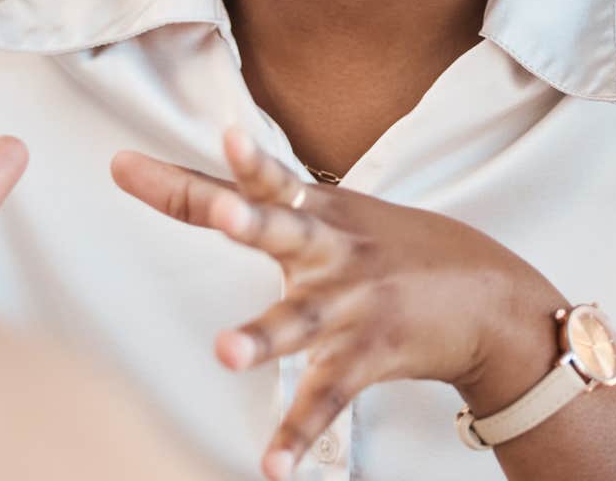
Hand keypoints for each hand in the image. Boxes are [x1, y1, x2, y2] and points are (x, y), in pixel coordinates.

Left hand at [112, 128, 564, 480]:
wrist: (492, 297)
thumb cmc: (398, 249)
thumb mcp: (338, 213)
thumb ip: (268, 204)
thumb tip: (199, 190)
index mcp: (315, 209)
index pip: (243, 185)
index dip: (180, 176)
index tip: (122, 164)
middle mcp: (329, 250)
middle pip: (280, 229)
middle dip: (249, 221)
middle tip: (224, 214)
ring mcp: (351, 303)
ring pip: (297, 320)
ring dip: (262, 337)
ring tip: (226, 353)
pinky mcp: (370, 354)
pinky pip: (326, 399)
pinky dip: (297, 434)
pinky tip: (271, 466)